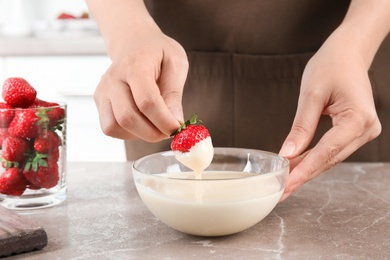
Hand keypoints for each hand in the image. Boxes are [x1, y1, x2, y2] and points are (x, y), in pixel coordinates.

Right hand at [94, 27, 187, 140]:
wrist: (133, 41)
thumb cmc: (157, 52)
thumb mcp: (176, 63)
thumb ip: (174, 93)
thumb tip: (175, 122)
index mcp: (135, 66)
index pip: (147, 102)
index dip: (164, 121)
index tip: (178, 128)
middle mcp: (113, 79)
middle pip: (128, 118)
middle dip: (153, 133)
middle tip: (169, 131)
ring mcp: (103, 91)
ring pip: (115, 127)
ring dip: (139, 135)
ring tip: (155, 126)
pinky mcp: (100, 102)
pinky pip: (110, 128)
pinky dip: (128, 133)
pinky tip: (142, 123)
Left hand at [279, 32, 381, 200]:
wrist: (348, 52)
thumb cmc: (331, 66)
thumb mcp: (311, 95)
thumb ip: (301, 127)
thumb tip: (288, 153)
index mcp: (358, 119)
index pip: (326, 152)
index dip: (304, 171)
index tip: (286, 186)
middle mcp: (366, 129)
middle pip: (329, 159)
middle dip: (303, 174)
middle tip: (280, 190)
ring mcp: (363, 131)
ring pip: (330, 157)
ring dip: (307, 168)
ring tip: (284, 180)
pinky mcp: (355, 130)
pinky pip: (332, 149)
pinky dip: (313, 157)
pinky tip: (296, 164)